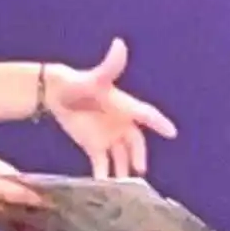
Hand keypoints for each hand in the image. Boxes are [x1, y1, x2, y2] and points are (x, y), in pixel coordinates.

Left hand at [46, 38, 177, 177]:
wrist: (57, 94)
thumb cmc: (80, 83)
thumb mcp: (95, 77)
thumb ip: (109, 64)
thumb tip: (119, 44)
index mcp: (125, 106)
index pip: (146, 114)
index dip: (159, 123)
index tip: (172, 132)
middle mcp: (121, 123)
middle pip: (135, 142)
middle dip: (138, 155)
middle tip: (140, 169)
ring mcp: (109, 137)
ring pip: (121, 157)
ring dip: (123, 170)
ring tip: (124, 186)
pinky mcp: (94, 147)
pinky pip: (103, 165)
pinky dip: (104, 176)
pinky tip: (104, 187)